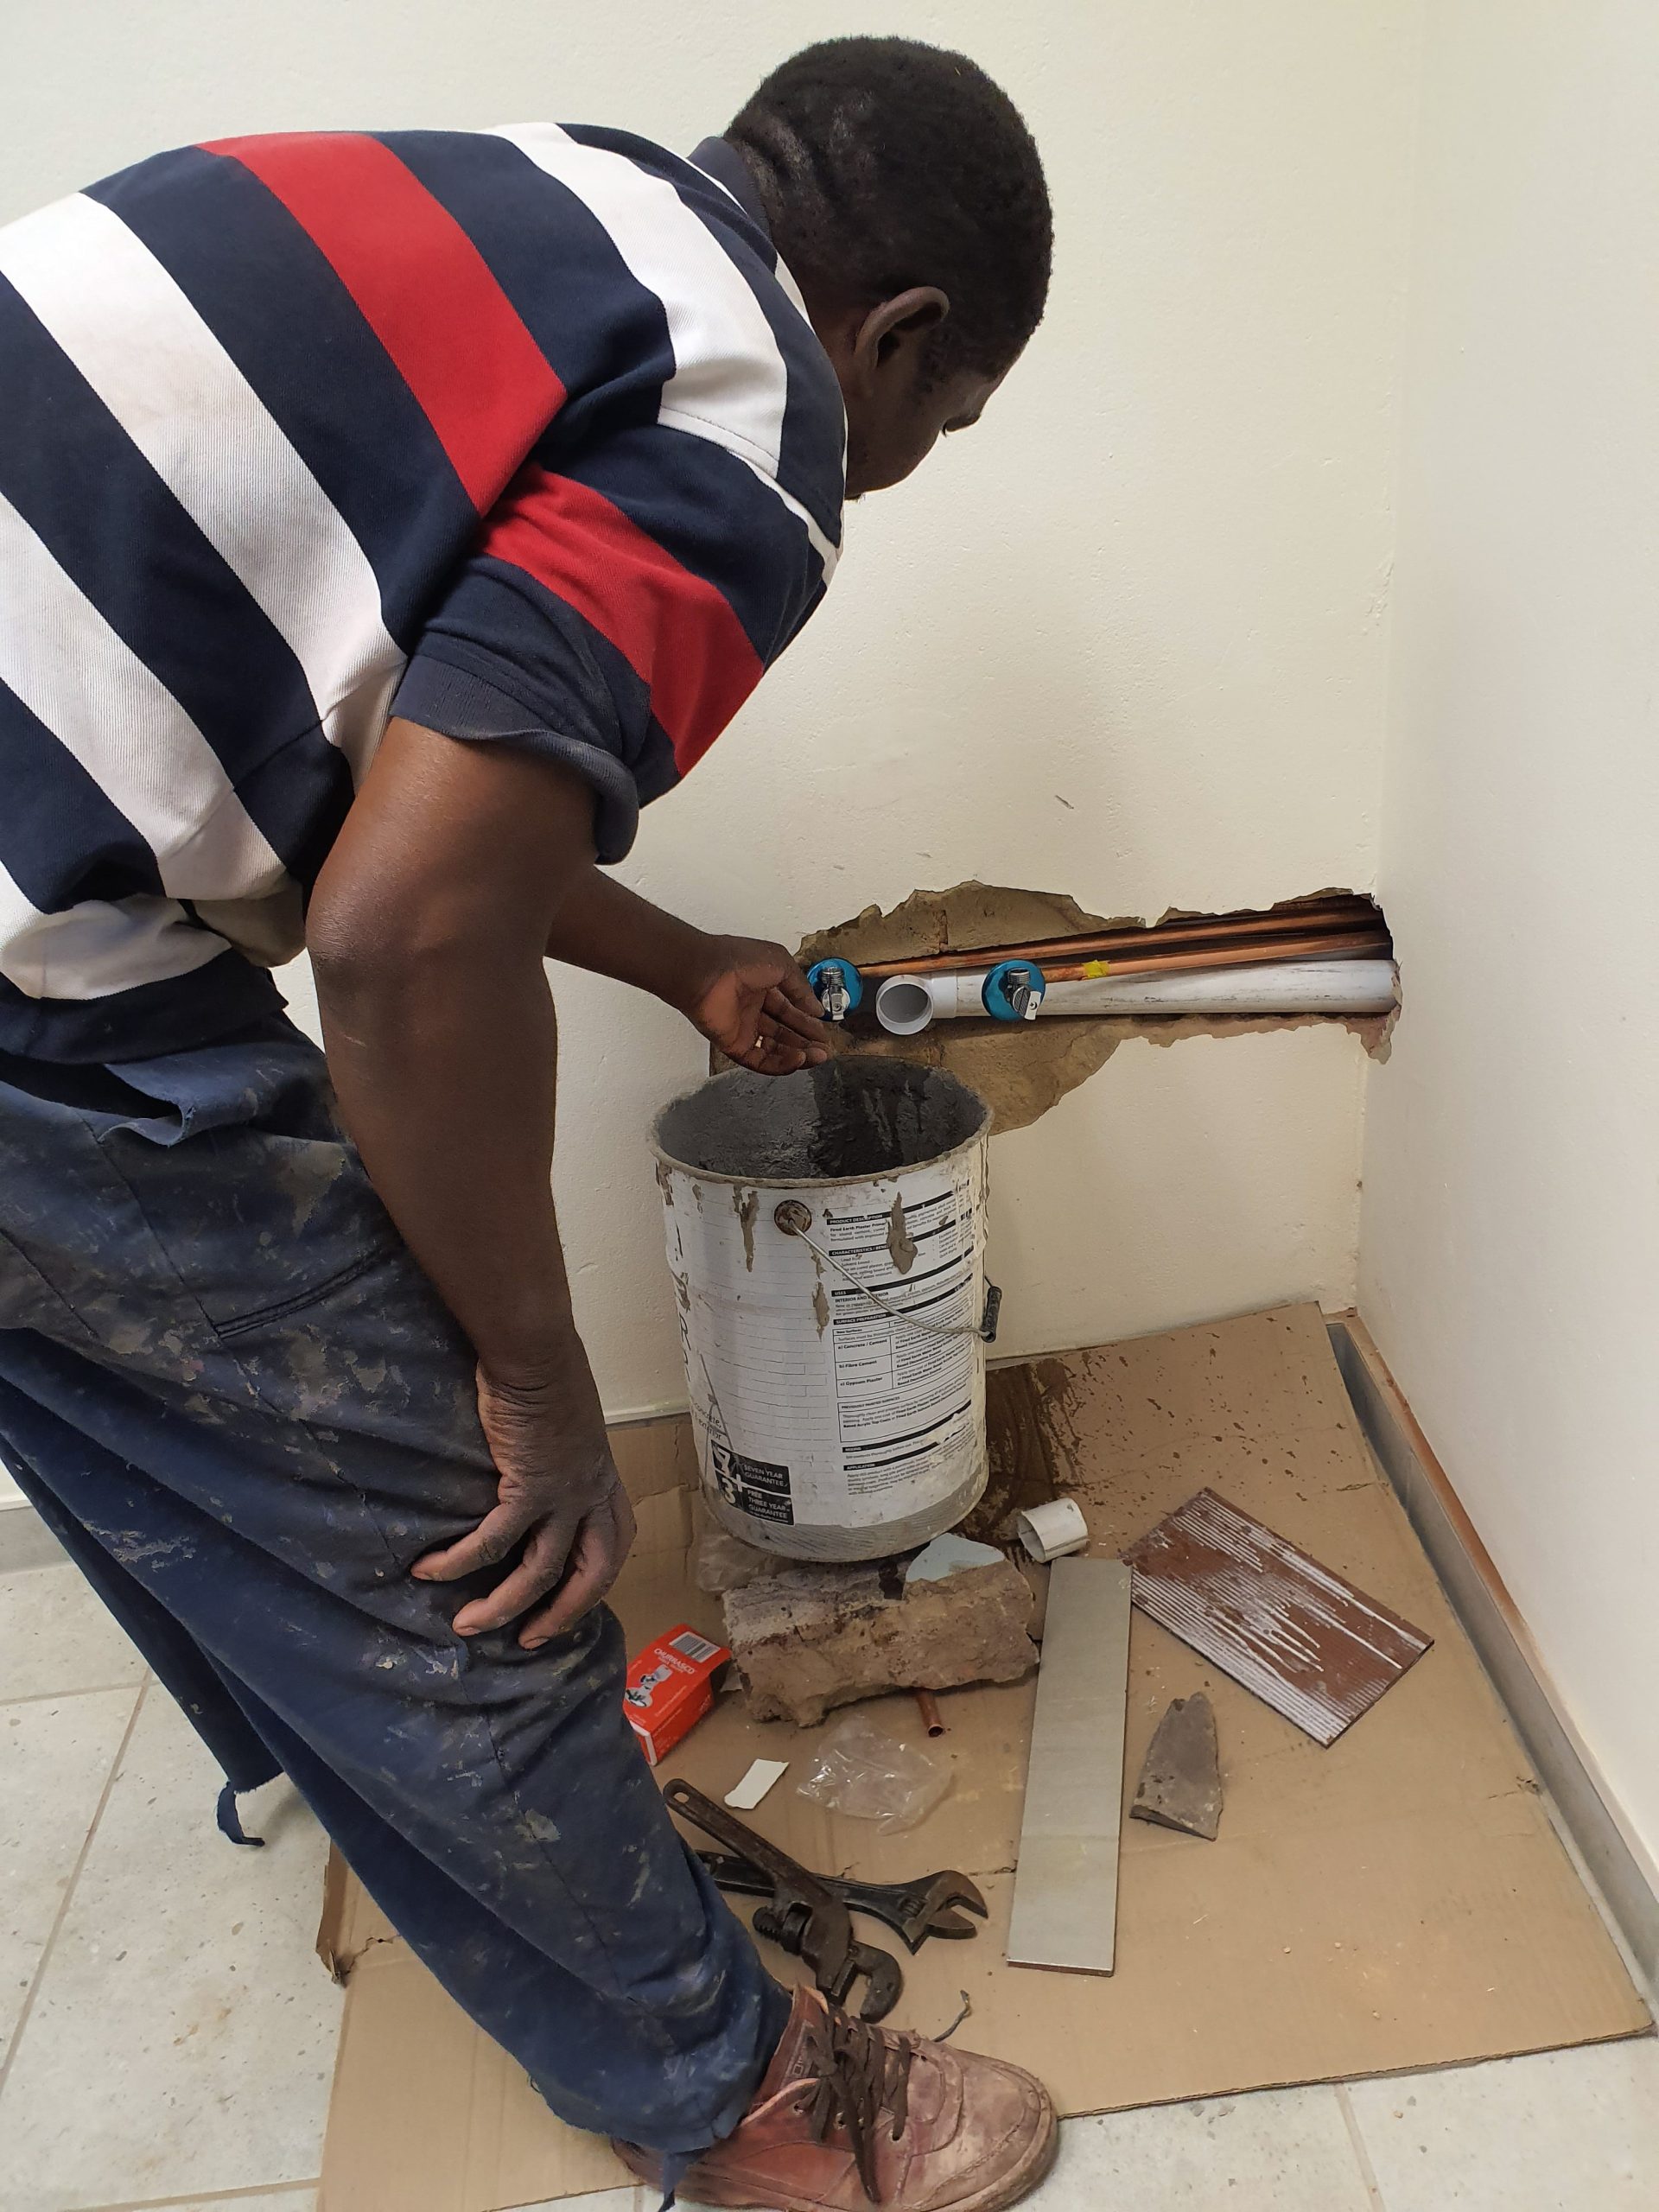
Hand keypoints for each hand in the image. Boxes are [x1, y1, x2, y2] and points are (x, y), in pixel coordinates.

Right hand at [412, 1355, 635, 1646]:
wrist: (534, 1353)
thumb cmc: (548, 1378)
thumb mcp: (570, 1429)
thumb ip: (562, 1459)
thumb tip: (537, 1473)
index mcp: (605, 1482)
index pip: (615, 1547)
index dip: (593, 1585)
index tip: (567, 1607)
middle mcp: (592, 1495)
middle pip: (591, 1575)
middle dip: (561, 1614)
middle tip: (527, 1640)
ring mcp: (564, 1495)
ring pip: (539, 1572)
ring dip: (502, 1606)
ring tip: (465, 1625)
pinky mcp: (527, 1488)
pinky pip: (493, 1541)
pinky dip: (459, 1561)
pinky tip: (430, 1570)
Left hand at [679, 935, 828, 1074]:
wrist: (707, 972)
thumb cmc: (738, 960)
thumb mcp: (781, 965)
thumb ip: (801, 988)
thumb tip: (817, 1009)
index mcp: (762, 988)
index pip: (789, 1010)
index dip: (807, 1021)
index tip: (824, 1029)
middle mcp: (752, 1009)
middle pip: (784, 1032)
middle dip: (806, 1040)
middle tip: (825, 1048)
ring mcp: (742, 1028)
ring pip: (774, 1048)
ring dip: (798, 1054)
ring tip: (818, 1056)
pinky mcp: (733, 1045)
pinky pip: (760, 1060)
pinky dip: (781, 1063)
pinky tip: (798, 1059)